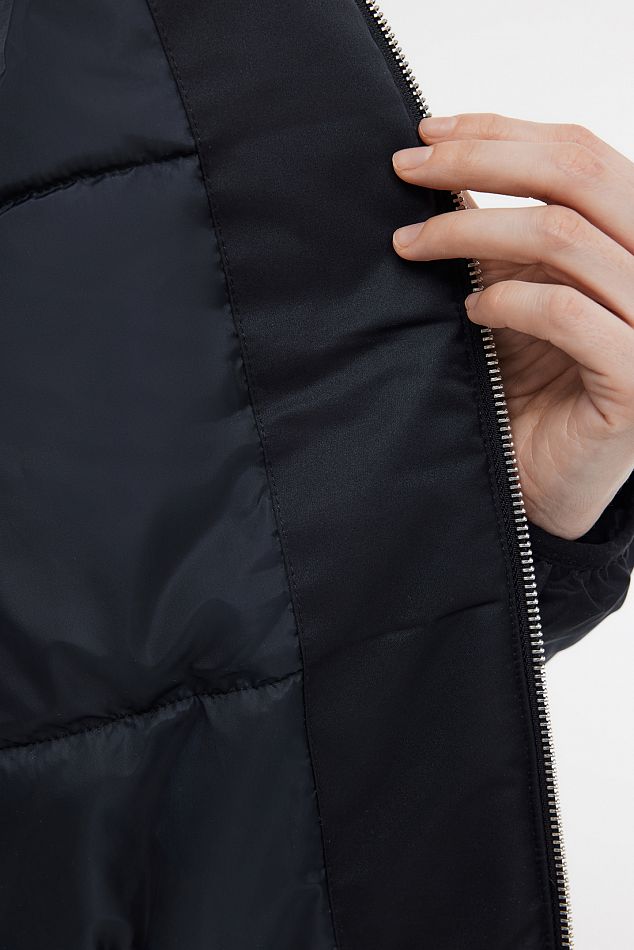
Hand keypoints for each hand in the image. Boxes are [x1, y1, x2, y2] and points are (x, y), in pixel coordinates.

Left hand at [390, 113, 633, 539]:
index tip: (427, 131)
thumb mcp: (516, 290)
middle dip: (480, 160)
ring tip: (412, 246)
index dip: (503, 130)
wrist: (544, 480)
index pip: (581, 151)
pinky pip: (567, 312)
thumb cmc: (531, 385)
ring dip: (472, 230)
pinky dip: (508, 299)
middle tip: (405, 170)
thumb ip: (502, 235)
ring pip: (564, 237)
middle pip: (578, 174)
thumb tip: (441, 168)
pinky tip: (471, 307)